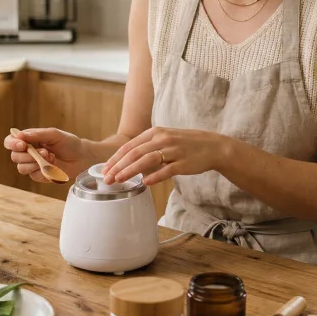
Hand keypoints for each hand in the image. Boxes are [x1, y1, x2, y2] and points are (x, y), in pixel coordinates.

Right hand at [4, 128, 91, 183]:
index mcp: (29, 140)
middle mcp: (28, 153)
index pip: (10, 142)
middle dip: (27, 155)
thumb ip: (37, 134)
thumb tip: (20, 135)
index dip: (12, 144)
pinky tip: (53, 165)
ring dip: (35, 163)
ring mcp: (33, 165)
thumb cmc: (69, 143)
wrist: (82, 157)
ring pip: (22, 168)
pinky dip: (43, 170)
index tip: (22, 145)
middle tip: (44, 152)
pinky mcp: (39, 176)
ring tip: (51, 157)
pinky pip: (33, 175)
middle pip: (14, 156)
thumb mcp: (54, 134)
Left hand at [102, 127, 227, 186]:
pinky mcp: (183, 163)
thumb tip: (127, 163)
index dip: (116, 158)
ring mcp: (173, 150)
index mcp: (155, 132)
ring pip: (147, 160)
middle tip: (107, 178)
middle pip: (135, 153)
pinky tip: (145, 183)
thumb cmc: (185, 144)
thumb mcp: (164, 139)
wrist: (212, 146)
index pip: (130, 146)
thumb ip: (147, 148)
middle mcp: (162, 139)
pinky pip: (167, 170)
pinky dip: (155, 176)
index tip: (105, 169)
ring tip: (119, 180)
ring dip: (131, 170)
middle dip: (118, 166)